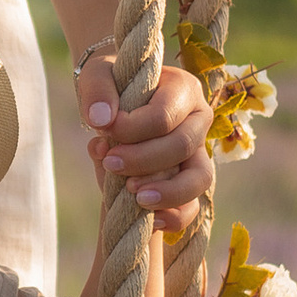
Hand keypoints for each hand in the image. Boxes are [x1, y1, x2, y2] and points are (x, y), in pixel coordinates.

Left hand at [78, 55, 214, 234]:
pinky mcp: (189, 181)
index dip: (132, 128)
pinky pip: (193, 206)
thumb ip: (97, 91)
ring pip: (200, 178)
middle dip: (142, 160)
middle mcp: (198, 120)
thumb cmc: (110, 88)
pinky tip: (150, 221)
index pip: (163, 115)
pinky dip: (174, 217)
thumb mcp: (96, 76)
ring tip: (135, 196)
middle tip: (110, 163)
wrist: (115, 109)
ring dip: (168, 191)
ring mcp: (198, 152)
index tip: (104, 130)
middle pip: (181, 145)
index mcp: (183, 88)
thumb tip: (102, 120)